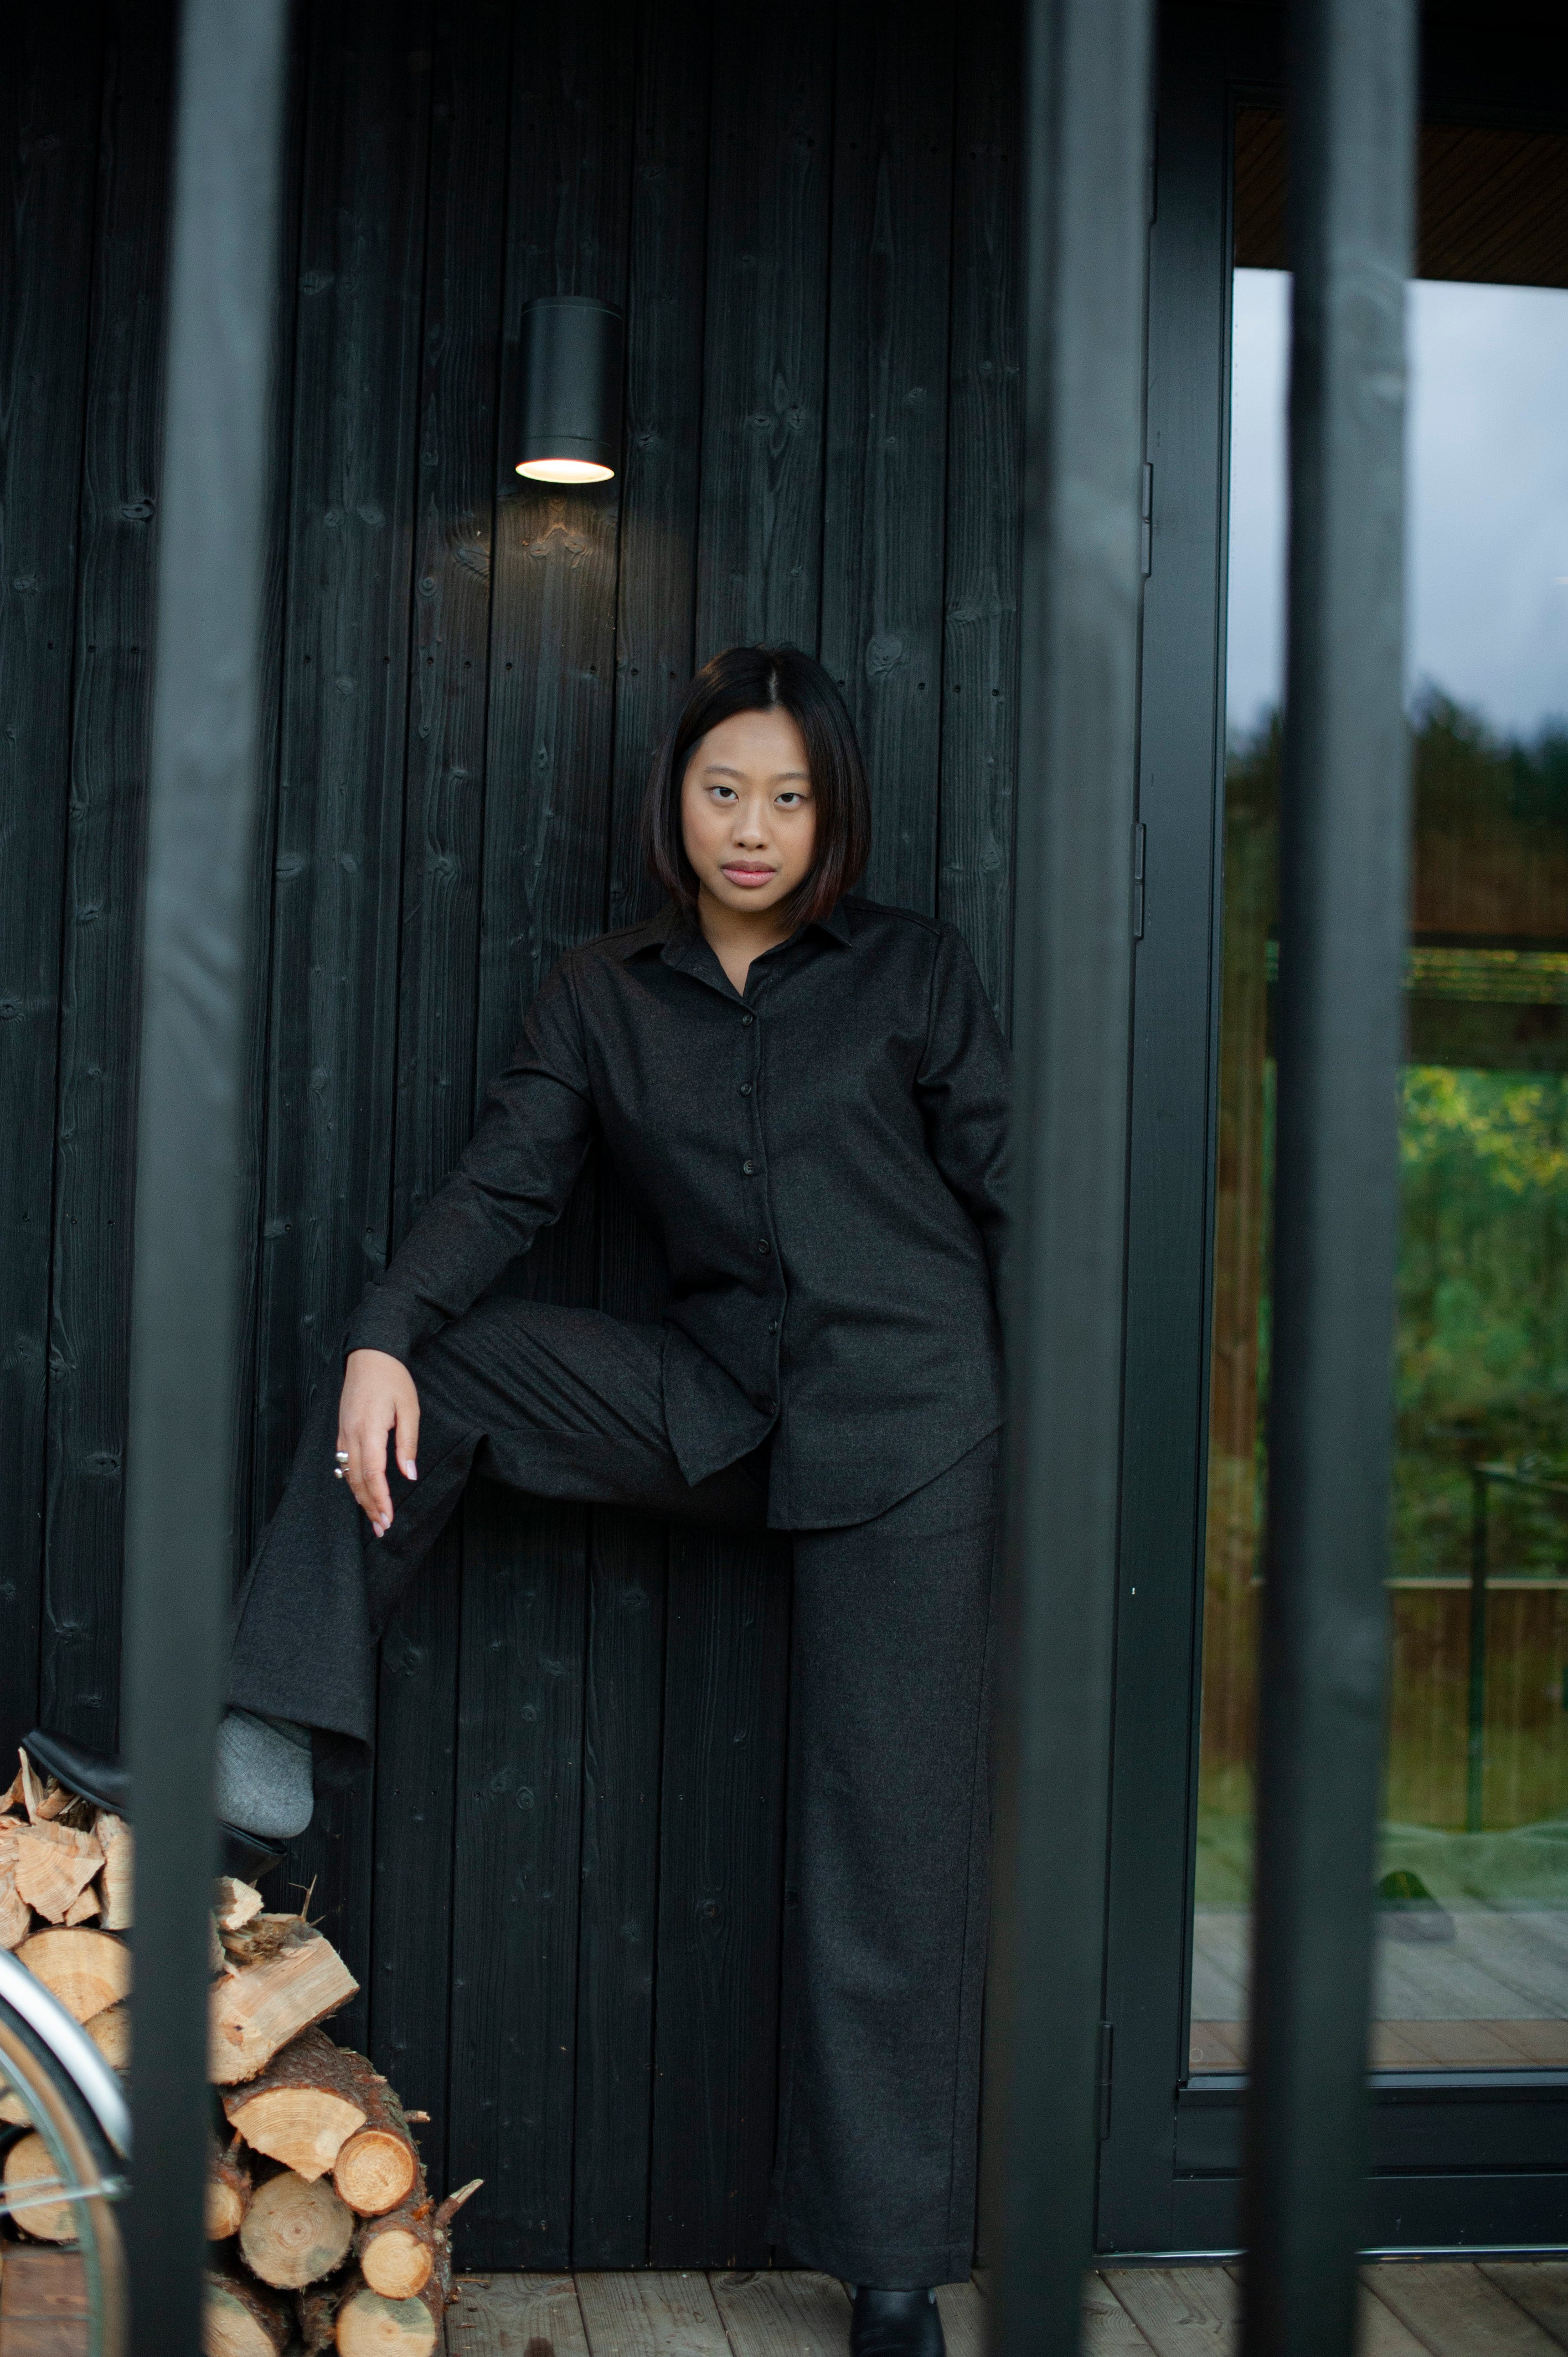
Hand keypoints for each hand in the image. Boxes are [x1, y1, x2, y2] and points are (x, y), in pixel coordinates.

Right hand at [338, 1349, 419, 1537]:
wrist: (369, 1355)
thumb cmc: (392, 1379)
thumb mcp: (409, 1409)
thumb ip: (408, 1444)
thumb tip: (408, 1474)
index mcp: (369, 1430)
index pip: (373, 1475)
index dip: (380, 1500)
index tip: (388, 1518)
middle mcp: (350, 1435)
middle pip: (357, 1481)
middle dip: (370, 1507)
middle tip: (382, 1528)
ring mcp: (343, 1434)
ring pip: (348, 1475)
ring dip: (360, 1498)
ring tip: (373, 1517)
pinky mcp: (342, 1431)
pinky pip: (344, 1463)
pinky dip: (352, 1482)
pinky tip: (361, 1494)